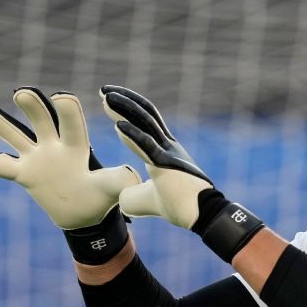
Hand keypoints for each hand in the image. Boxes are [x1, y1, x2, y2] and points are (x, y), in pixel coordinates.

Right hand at [0, 87, 141, 263]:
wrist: (84, 214)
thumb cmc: (100, 197)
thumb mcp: (112, 189)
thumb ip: (119, 181)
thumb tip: (132, 176)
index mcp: (77, 147)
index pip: (72, 124)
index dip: (68, 111)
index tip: (61, 97)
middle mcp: (54, 146)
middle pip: (41, 121)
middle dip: (33, 107)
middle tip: (22, 93)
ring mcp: (37, 158)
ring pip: (15, 137)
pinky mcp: (24, 174)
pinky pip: (1, 167)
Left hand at [99, 85, 212, 228]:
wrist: (201, 216)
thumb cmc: (180, 207)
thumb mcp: (148, 201)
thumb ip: (134, 195)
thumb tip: (120, 199)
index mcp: (164, 150)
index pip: (144, 122)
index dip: (127, 109)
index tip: (108, 100)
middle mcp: (167, 145)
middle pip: (144, 115)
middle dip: (124, 100)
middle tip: (104, 90)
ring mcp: (168, 153)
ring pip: (145, 124)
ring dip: (125, 109)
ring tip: (107, 96)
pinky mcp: (166, 165)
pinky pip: (148, 146)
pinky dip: (132, 135)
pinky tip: (117, 125)